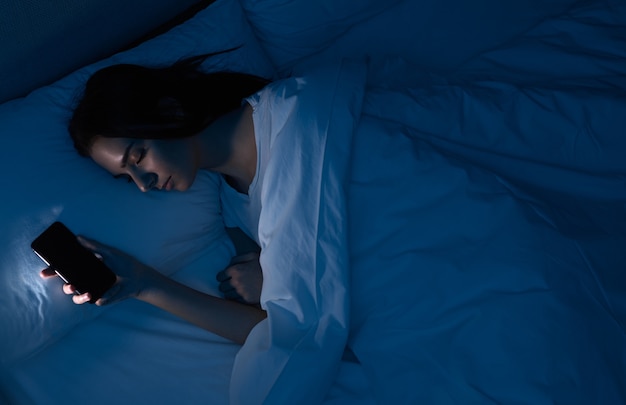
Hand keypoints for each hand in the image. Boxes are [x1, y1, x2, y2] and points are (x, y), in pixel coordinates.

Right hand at [40, 236, 159, 305]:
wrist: (139, 277)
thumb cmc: (123, 263)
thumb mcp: (109, 253)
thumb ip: (94, 246)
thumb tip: (78, 237)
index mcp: (85, 269)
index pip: (65, 270)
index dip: (54, 271)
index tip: (46, 272)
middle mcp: (86, 280)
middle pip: (68, 285)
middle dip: (66, 287)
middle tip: (70, 284)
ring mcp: (92, 290)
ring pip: (78, 297)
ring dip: (80, 297)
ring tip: (88, 293)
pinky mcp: (102, 298)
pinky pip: (97, 301)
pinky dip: (103, 297)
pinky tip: (109, 292)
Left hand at [216, 252, 262, 304]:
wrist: (278, 277)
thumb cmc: (265, 265)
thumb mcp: (252, 255)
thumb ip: (238, 258)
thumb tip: (229, 264)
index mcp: (236, 269)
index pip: (220, 276)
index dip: (222, 276)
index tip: (226, 277)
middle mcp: (236, 282)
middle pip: (222, 287)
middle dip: (225, 285)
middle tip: (231, 284)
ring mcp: (241, 292)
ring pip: (227, 295)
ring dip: (230, 293)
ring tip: (236, 290)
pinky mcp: (247, 300)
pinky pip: (236, 302)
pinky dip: (237, 299)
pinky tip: (242, 295)